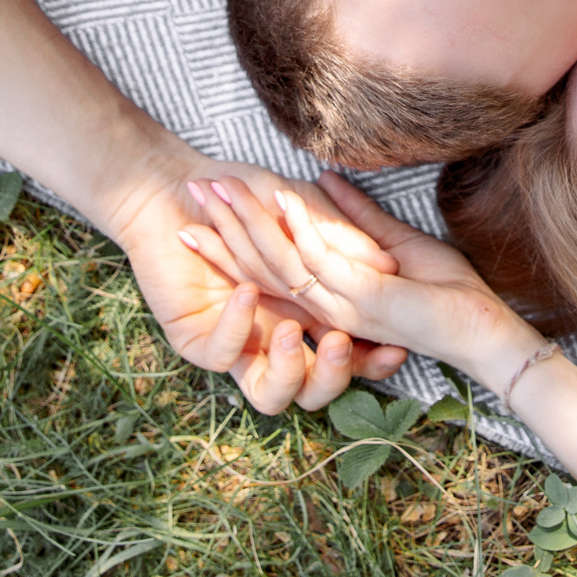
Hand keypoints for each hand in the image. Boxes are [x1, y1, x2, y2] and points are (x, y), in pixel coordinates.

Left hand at [109, 166, 408, 414]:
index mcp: (310, 311)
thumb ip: (340, 238)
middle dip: (336, 376)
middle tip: (340, 343)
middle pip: (317, 388)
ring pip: (270, 396)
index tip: (396, 348)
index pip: (350, 352)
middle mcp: (278, 335)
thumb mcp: (302, 208)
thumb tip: (389, 268)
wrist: (180, 181)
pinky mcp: (199, 340)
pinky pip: (223, 355)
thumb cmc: (245, 190)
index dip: (373, 360)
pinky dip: (236, 325)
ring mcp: (239, 344)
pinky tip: (245, 291)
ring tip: (291, 332)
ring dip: (289, 372)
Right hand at [187, 174, 539, 384]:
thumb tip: (327, 175)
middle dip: (223, 226)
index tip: (200, 204)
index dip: (229, 236)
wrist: (484, 331)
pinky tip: (284, 199)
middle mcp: (322, 307)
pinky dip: (301, 228)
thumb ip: (357, 217)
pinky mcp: (363, 302)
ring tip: (222, 188)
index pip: (264, 265)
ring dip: (249, 223)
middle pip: (257, 263)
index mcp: (327, 296)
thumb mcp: (394, 243)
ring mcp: (339, 307)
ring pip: (278, 261)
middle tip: (193, 190)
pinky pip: (322, 261)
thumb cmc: (445, 292)